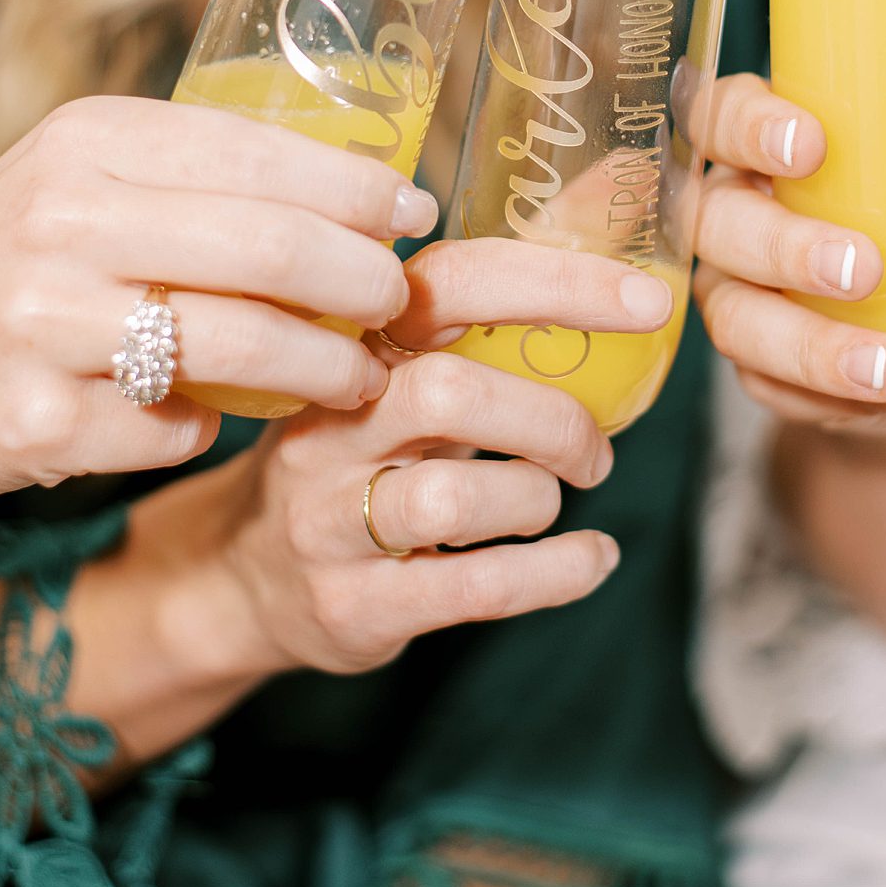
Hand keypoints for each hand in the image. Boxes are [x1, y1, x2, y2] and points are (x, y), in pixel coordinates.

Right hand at [0, 94, 434, 542]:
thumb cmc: (8, 267)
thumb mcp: (80, 182)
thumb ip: (198, 176)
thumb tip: (365, 190)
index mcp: (87, 141)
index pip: (263, 152)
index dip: (358, 188)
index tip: (414, 213)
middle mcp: (63, 221)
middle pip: (274, 251)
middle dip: (366, 283)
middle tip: (401, 304)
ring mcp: (44, 325)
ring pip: (246, 349)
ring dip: (328, 371)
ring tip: (357, 378)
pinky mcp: (39, 422)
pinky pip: (180, 431)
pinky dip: (213, 429)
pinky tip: (211, 417)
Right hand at [216, 240, 662, 678]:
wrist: (241, 580)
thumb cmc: (355, 459)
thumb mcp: (391, 381)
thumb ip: (473, 340)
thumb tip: (618, 293)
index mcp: (353, 345)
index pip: (450, 283)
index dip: (555, 282)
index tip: (643, 301)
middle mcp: (329, 423)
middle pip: (449, 392)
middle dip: (552, 419)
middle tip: (594, 451)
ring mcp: (329, 517)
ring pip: (452, 496)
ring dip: (537, 498)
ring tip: (555, 503)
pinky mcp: (351, 603)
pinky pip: (473, 587)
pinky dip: (556, 574)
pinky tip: (590, 560)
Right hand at [690, 72, 885, 432]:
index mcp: (762, 145)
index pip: (719, 115)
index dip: (748, 127)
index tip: (812, 144)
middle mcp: (730, 218)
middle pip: (715, 225)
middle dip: (783, 247)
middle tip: (863, 269)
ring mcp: (737, 298)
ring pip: (738, 324)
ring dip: (814, 349)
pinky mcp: (765, 376)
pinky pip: (798, 400)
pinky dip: (884, 410)